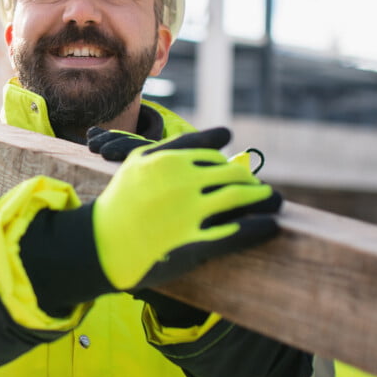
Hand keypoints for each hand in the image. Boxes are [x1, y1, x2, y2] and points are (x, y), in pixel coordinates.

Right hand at [91, 127, 281, 290]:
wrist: (102, 243)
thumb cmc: (122, 200)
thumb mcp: (143, 162)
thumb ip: (182, 144)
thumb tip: (227, 133)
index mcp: (170, 160)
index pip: (213, 157)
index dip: (229, 165)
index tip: (237, 171)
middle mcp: (182, 182)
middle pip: (230, 175)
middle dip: (250, 182)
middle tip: (262, 189)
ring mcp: (189, 212)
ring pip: (238, 199)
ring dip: (262, 199)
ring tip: (273, 201)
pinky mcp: (195, 242)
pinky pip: (237, 233)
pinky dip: (259, 228)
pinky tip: (272, 226)